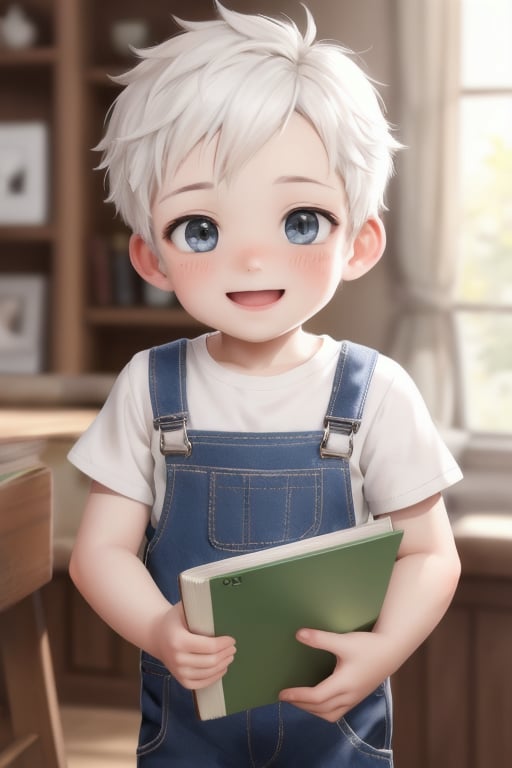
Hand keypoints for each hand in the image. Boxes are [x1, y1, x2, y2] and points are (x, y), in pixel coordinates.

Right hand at [154, 601, 235, 689]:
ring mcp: (178, 672)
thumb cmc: (174, 620)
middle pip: (210, 661)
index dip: (224, 644)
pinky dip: (214, 677)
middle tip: (233, 648)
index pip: (209, 646)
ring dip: (223, 665)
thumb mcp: (182, 609)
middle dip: (226, 655)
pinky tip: (221, 669)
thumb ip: (198, 607)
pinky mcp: (180, 680)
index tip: (232, 639)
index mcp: (178, 640)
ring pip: (208, 673)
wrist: (156, 635)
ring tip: (230, 657)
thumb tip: (220, 604)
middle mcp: (177, 659)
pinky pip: (201, 684)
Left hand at [279, 628, 394, 722]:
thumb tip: (298, 634)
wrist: (391, 650)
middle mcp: (348, 696)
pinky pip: (337, 712)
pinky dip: (324, 710)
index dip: (298, 696)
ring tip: (299, 701)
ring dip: (313, 711)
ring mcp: (354, 698)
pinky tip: (318, 701)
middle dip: (301, 705)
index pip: (316, 697)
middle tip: (285, 698)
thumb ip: (321, 639)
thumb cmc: (368, 646)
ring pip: (330, 714)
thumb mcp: (344, 640)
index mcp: (344, 684)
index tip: (282, 694)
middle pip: (321, 709)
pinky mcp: (357, 696)